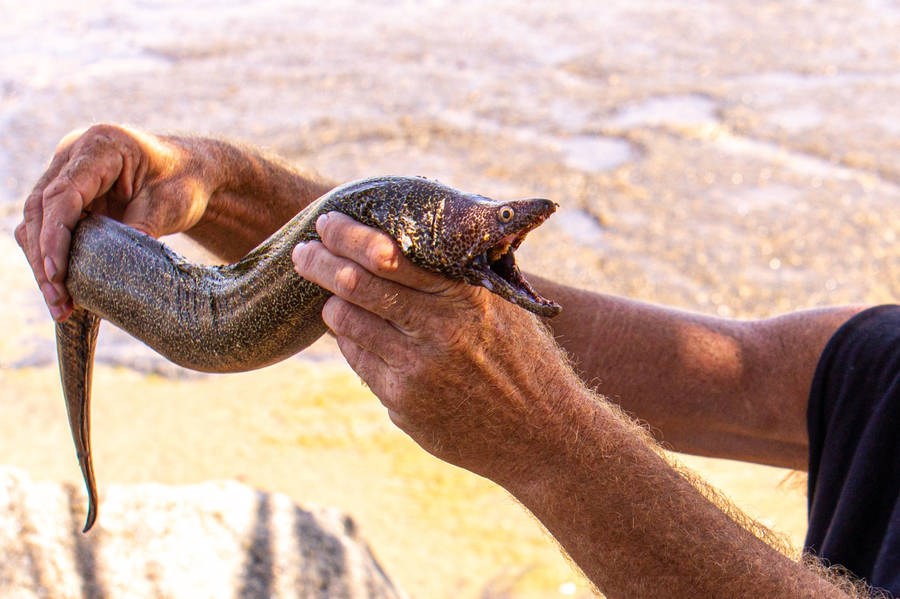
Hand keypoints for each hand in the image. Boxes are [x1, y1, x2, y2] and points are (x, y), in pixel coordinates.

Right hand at [15, 124, 212, 319]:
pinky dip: (54, 258)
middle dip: (45, 259)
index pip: (63, 194)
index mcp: (101, 145)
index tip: (57, 274)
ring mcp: (67, 173)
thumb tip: (114, 272)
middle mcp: (74, 154)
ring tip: (61, 306)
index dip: (55, 236)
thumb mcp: (170, 205)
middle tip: (59, 301)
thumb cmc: (184, 181)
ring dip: (44, 264)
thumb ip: (141, 229)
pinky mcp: (69, 195)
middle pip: (41, 209)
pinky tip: (65, 291)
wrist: (191, 173)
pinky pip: (50, 228)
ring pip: (38, 221)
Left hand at [292, 212, 582, 481]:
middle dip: (320, 262)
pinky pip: (359, 359)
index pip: (391, 255)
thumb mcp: (500, 308)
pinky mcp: (403, 403)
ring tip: (328, 292)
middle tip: (303, 252)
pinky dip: (350, 339)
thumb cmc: (523, 360)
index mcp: (465, 296)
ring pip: (348, 322)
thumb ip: (456, 280)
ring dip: (331, 302)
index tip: (328, 222)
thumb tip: (406, 246)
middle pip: (357, 284)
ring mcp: (418, 369)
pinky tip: (352, 330)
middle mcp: (439, 329)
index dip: (349, 235)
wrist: (542, 434)